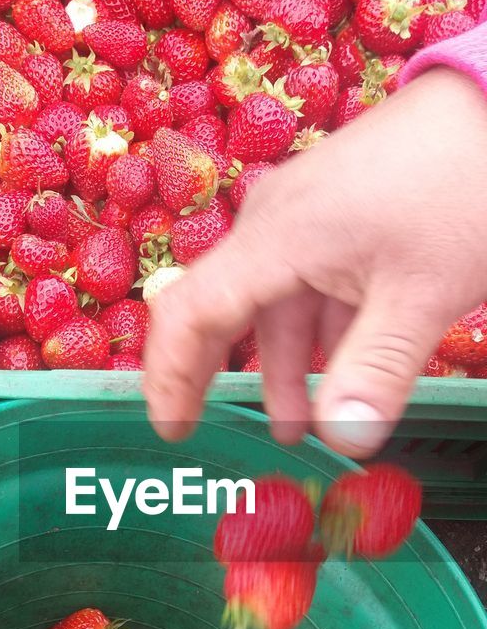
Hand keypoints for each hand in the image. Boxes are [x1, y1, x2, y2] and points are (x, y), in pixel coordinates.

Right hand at [143, 68, 486, 457]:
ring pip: (272, 305)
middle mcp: (273, 223)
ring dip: (280, 366)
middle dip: (215, 377)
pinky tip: (337, 370)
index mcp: (275, 238)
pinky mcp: (333, 214)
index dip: (170, 377)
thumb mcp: (422, 293)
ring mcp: (303, 215)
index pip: (190, 314)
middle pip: (218, 309)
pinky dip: (314, 334)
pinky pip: (305, 284)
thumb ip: (376, 371)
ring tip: (297, 428)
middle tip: (212, 431)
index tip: (172, 430)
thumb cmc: (461, 186)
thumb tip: (344, 442)